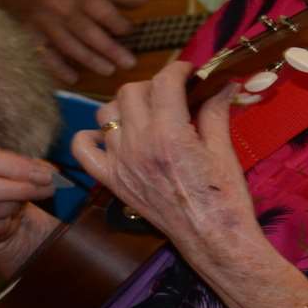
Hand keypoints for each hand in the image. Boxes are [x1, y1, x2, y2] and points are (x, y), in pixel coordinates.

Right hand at [0, 142, 58, 268]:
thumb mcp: (8, 166)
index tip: (45, 174)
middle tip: (48, 190)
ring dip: (13, 207)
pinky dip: (5, 224)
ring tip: (22, 202)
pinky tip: (8, 218)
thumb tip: (50, 171)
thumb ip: (25, 165)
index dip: (16, 167)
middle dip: (20, 189)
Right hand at [14, 0, 144, 82]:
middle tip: (129, 63)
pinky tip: (73, 79)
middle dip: (109, 48)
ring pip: (68, 45)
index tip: (132, 34)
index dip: (118, 24)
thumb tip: (145, 2)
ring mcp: (46, 23)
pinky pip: (45, 54)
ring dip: (89, 60)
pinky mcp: (32, 35)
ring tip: (109, 71)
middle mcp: (62, 7)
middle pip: (87, 31)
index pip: (101, 11)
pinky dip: (58, 68)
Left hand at [70, 61, 252, 258]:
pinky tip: (113, 136)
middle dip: (153, 84)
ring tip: (147, 113)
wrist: (212, 238)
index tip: (190, 72)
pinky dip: (92, 136)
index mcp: (170, 134)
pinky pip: (83, 148)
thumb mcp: (223, 151)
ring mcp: (120, 162)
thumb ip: (215, 112)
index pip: (164, 82)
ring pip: (106, 113)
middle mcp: (138, 144)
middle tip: (173, 94)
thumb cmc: (224, 198)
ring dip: (125, 106)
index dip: (178, 69)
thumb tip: (222, 84)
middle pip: (130, 91)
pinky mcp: (112, 180)